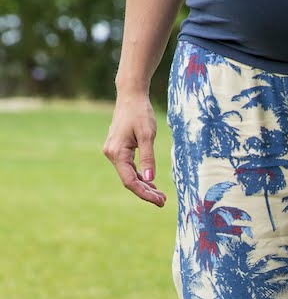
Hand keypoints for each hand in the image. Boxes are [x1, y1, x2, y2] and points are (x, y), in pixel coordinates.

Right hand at [103, 92, 166, 206]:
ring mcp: (114, 152)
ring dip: (144, 185)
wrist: (131, 96)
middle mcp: (112, 154)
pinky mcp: (119, 148)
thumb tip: (149, 180)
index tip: (159, 201)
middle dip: (146, 192)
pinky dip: (140, 176)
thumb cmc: (140, 113)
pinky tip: (151, 183)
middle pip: (129, 180)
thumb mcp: (147, 135)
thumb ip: (148, 158)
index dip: (144, 193)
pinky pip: (129, 167)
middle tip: (163, 202)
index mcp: (117, 153)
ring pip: (129, 175)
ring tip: (160, 196)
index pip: (130, 181)